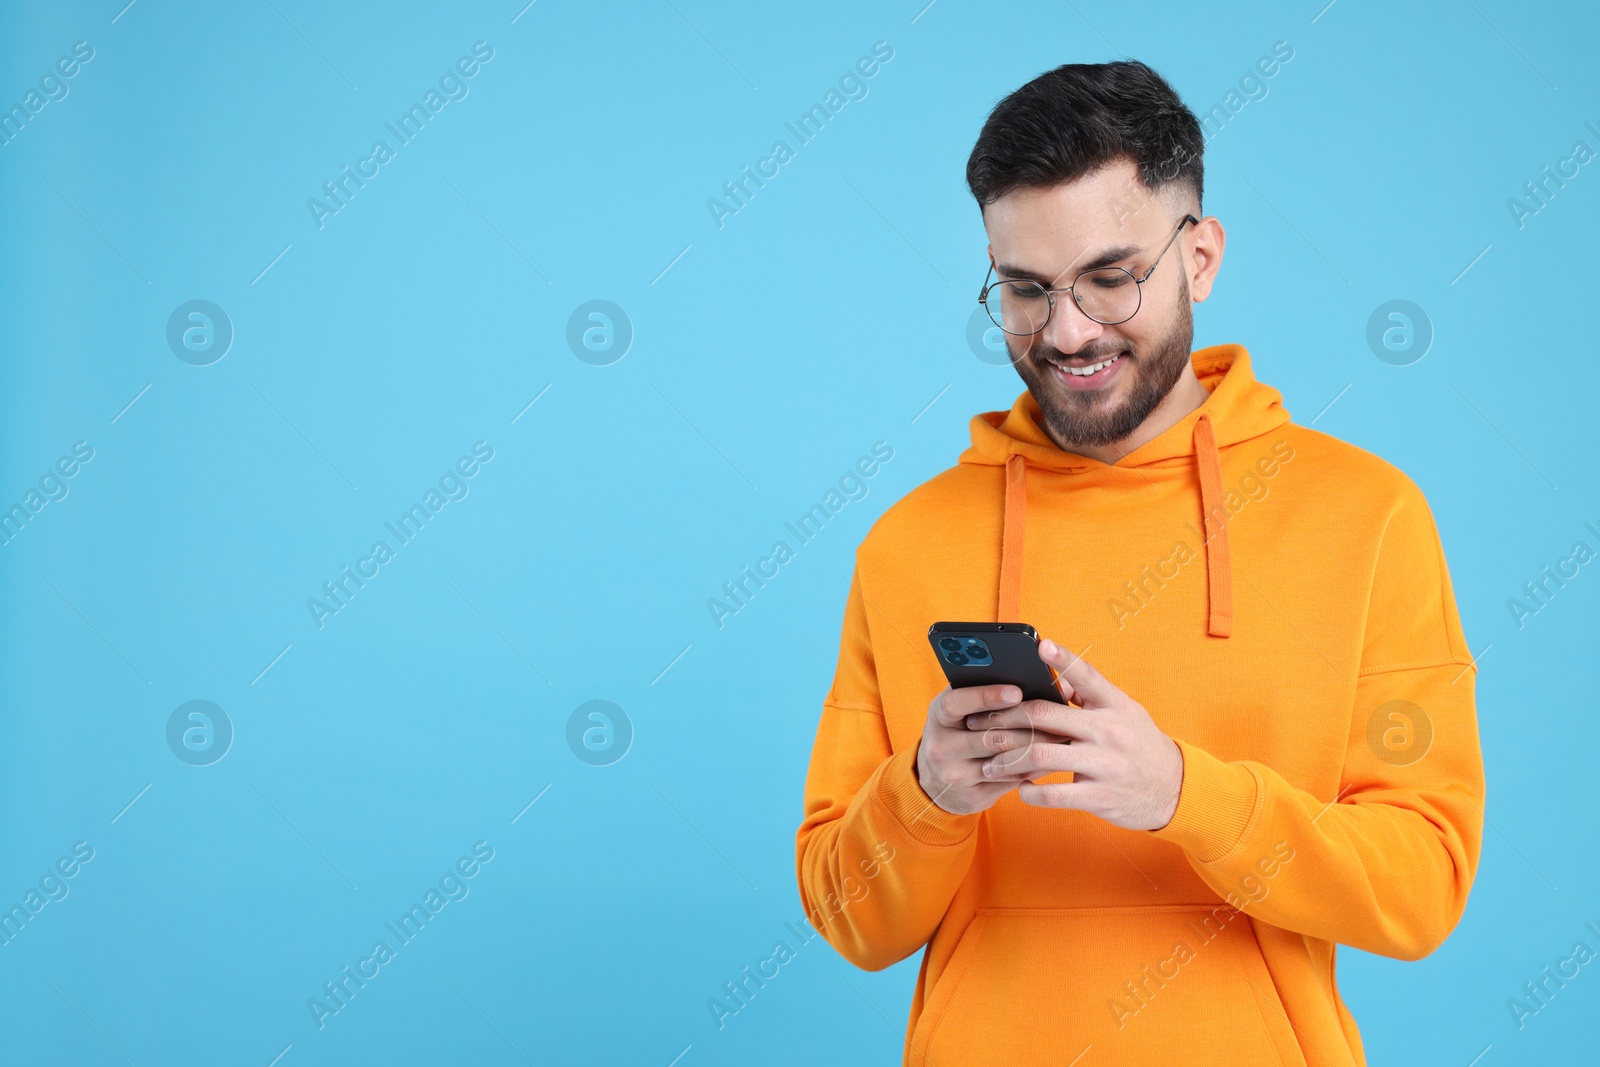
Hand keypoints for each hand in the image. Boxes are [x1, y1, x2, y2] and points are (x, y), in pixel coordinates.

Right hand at [915, 682, 1074, 815]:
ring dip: (1036, 748)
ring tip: (1061, 736)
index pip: (957, 703)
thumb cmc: (960, 731)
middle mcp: (941, 746)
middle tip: (1059, 717)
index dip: (986, 696)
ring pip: (1005, 760)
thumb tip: (1048, 680)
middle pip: (990, 736)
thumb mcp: (963, 708)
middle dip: (1029, 726)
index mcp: (939, 716)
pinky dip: (1034, 768)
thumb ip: (993, 690)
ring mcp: (955, 774)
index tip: (1016, 691)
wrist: (937, 781)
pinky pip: (1011, 781)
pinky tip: (1051, 758)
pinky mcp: (973, 796)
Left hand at [962, 638, 1183, 830]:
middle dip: (1004, 719)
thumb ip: (1090, 696)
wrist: (1175, 788)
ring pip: (1042, 756)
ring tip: (989, 763)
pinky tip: (1019, 789)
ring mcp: (1105, 764)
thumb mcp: (1124, 711)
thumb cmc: (1140, 744)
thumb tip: (1053, 678)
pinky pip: (1054, 795)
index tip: (1038, 644)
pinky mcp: (1100, 797)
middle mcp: (1109, 731)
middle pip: (1045, 716)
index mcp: (1114, 704)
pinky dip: (1030, 792)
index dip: (1062, 658)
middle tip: (979, 724)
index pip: (1086, 675)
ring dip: (1008, 760)